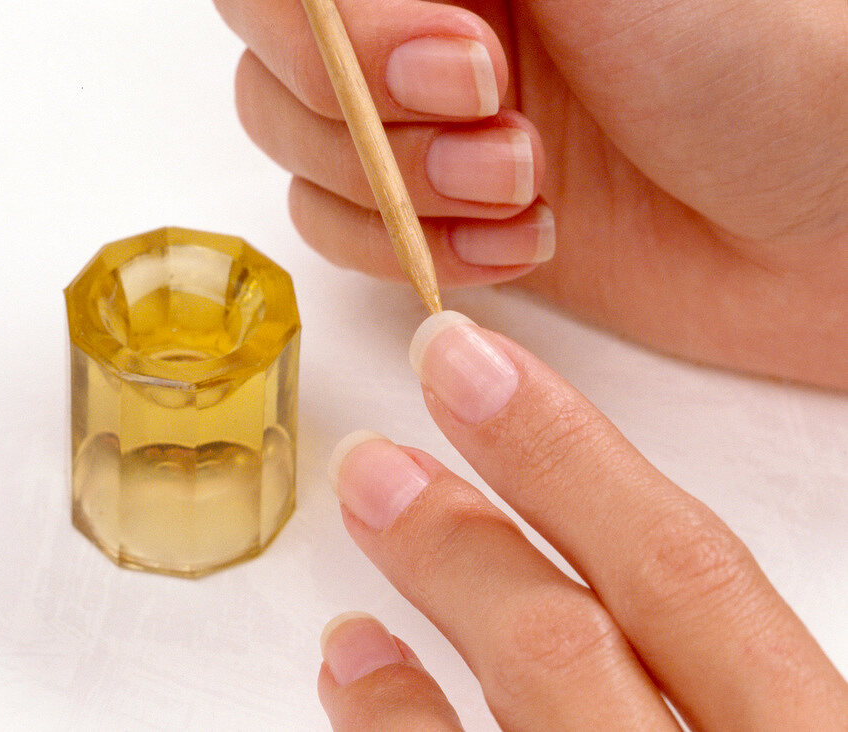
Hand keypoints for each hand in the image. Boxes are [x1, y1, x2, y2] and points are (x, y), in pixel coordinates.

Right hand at [213, 0, 847, 387]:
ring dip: (398, 190)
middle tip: (502, 127)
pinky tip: (521, 242)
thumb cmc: (758, 66)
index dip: (342, 32)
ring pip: (298, 150)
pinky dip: (410, 251)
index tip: (470, 63)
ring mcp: (417, 120)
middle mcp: (419, 20)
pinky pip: (338, 231)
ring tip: (526, 190)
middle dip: (374, 115)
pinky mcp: (429, 210)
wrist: (826, 222)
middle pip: (274, 60)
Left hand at [317, 311, 847, 728]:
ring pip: (532, 681)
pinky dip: (387, 715)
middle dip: (502, 480)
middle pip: (593, 617)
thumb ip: (728, 672)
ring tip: (371, 486)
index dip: (574, 451)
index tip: (483, 362)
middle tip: (427, 378)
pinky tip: (353, 659)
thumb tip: (617, 556)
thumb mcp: (784, 723)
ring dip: (437, 569)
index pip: (692, 574)